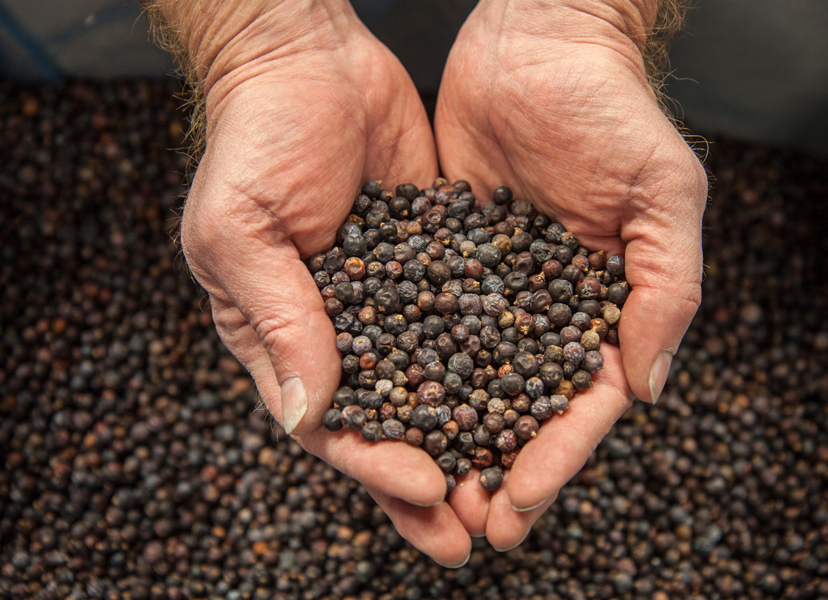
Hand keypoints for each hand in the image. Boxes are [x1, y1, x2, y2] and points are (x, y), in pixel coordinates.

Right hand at [162, 0, 470, 565]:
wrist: (310, 64)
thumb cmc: (254, 145)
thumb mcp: (241, 233)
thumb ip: (278, 321)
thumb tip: (305, 417)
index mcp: (287, 340)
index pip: (333, 425)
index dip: (378, 464)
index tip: (429, 488)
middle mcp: (347, 334)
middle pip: (394, 426)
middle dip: (434, 482)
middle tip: (479, 531)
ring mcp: (399, 303)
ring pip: (441, 387)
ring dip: (476, 440)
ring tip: (518, 486)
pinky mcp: (443, 265)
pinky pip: (475, 322)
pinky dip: (503, 362)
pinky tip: (542, 395)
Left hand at [435, 0, 706, 550]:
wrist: (539, 43)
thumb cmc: (614, 111)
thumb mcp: (662, 194)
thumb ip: (664, 290)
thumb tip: (647, 391)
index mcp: (602, 309)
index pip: (580, 403)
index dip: (553, 458)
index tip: (519, 506)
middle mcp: (542, 310)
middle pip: (518, 409)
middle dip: (494, 470)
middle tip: (463, 529)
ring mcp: (488, 289)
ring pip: (463, 379)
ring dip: (444, 439)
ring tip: (417, 492)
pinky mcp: (438, 258)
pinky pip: (418, 322)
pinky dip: (401, 369)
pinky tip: (378, 410)